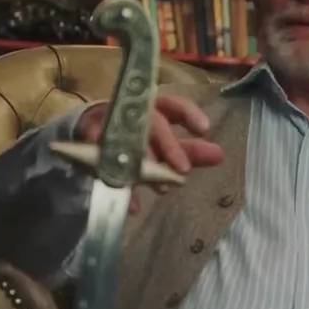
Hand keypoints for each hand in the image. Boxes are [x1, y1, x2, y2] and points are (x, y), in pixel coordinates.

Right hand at [76, 94, 224, 213]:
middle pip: (153, 122)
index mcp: (153, 108)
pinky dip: (119, 183)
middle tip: (183, 170)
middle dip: (169, 146)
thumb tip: (220, 156)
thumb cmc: (135, 137)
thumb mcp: (163, 145)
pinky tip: (132, 204)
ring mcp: (108, 121)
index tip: (203, 130)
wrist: (88, 134)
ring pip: (129, 141)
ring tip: (161, 188)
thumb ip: (189, 151)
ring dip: (145, 165)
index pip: (173, 105)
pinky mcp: (88, 138)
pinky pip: (103, 159)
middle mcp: (132, 111)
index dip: (188, 114)